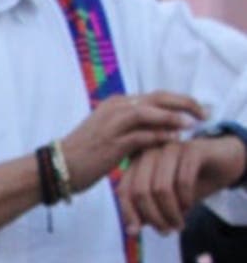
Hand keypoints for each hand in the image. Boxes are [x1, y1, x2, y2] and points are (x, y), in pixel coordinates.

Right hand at [59, 90, 202, 191]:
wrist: (57, 166)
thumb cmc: (84, 153)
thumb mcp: (110, 132)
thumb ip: (133, 127)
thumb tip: (160, 128)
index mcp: (116, 103)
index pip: (156, 96)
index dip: (180, 101)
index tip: (196, 109)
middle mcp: (115, 108)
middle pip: (158, 98)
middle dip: (184, 103)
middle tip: (203, 112)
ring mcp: (113, 124)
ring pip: (151, 112)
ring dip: (174, 117)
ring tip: (192, 124)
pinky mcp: (112, 142)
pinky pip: (142, 136)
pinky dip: (160, 137)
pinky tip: (174, 140)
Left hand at [118, 132, 246, 233]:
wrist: (222, 161)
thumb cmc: (188, 181)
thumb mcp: (164, 199)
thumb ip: (146, 209)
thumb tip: (132, 230)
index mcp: (136, 163)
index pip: (124, 190)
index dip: (128, 213)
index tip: (135, 233)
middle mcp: (150, 153)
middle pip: (140, 190)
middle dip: (153, 216)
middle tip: (165, 231)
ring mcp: (170, 149)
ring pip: (161, 188)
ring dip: (170, 212)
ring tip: (178, 225)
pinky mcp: (192, 149)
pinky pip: (183, 181)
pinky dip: (185, 200)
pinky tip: (189, 208)